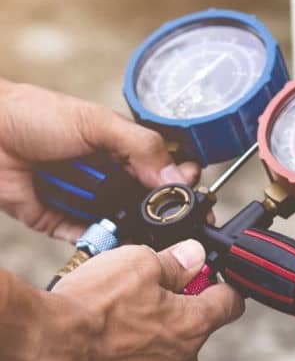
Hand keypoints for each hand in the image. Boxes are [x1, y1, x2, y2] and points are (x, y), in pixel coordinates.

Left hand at [0, 79, 197, 240]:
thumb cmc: (35, 115)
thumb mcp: (98, 123)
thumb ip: (141, 147)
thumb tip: (177, 176)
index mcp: (122, 149)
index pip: (163, 170)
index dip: (180, 185)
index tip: (193, 198)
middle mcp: (107, 176)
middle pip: (146, 203)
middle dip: (160, 214)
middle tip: (174, 224)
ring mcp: (85, 200)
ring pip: (121, 224)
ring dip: (133, 232)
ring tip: (146, 236)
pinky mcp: (60, 221)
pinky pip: (88, 239)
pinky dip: (101, 244)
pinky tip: (114, 245)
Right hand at [13, 239, 242, 360]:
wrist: (43, 352)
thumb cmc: (89, 308)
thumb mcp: (137, 262)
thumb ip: (175, 261)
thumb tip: (195, 255)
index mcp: (192, 325)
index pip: (229, 304)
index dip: (218, 290)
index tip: (207, 286)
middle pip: (190, 339)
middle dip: (170, 324)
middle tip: (134, 311)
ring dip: (146, 359)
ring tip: (109, 343)